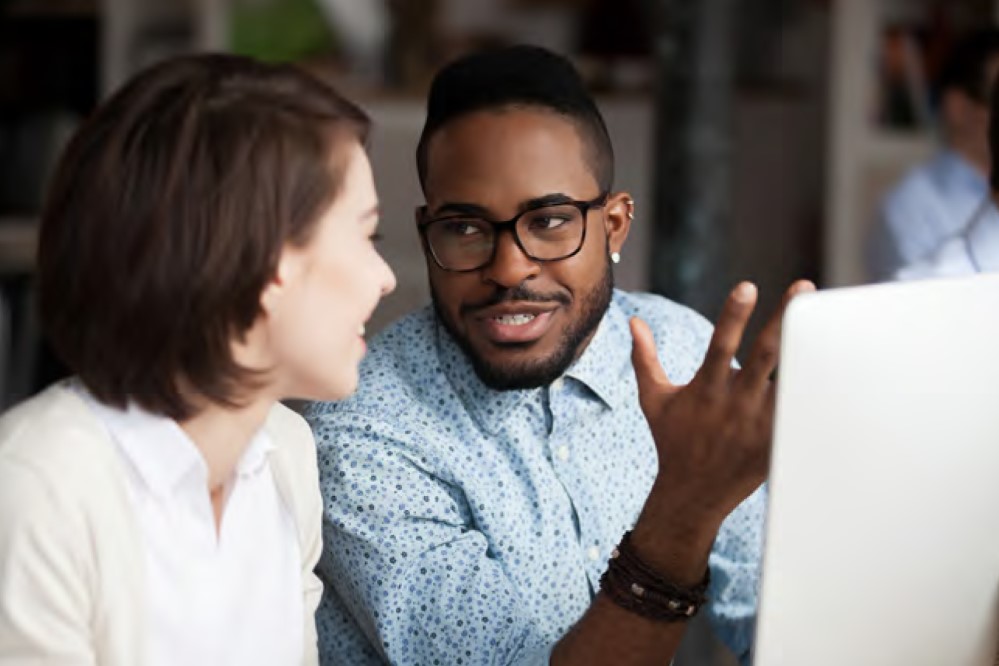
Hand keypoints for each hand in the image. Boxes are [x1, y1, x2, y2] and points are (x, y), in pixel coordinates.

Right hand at [630, 280, 814, 530]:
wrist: (694, 492)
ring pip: (790, 380)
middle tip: (803, 287)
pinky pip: (801, 410)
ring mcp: (760, 423)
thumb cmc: (673, 439)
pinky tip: (840, 366)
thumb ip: (645, 358)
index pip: (720, 345)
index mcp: (706, 389)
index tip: (747, 286)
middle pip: (765, 355)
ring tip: (831, 321)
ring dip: (809, 351)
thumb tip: (634, 321)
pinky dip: (817, 391)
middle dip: (783, 319)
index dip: (733, 316)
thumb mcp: (654, 399)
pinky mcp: (777, 440)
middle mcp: (736, 403)